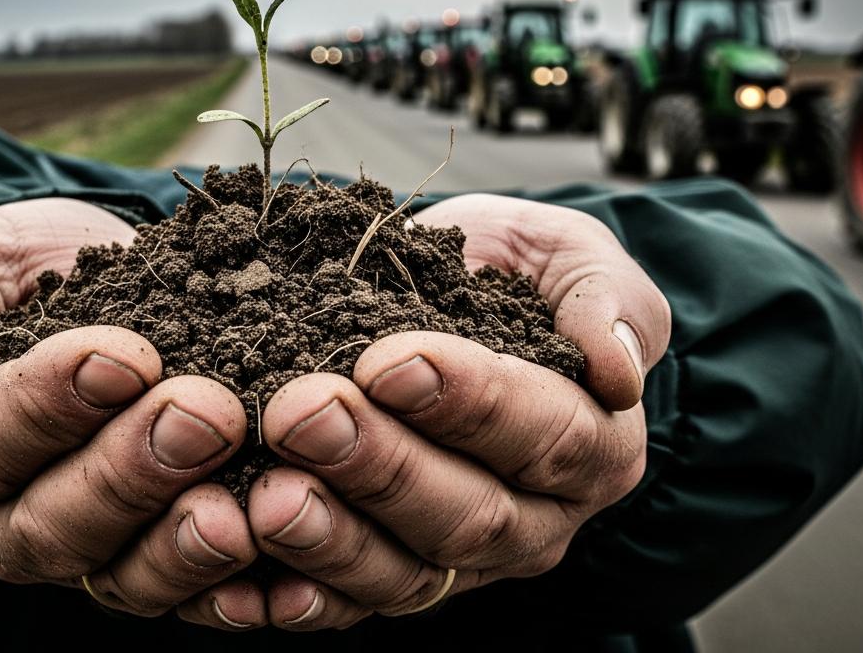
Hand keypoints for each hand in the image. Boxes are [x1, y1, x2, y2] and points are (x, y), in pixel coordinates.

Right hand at [0, 198, 258, 629]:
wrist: (102, 284)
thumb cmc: (27, 272)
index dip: (47, 405)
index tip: (122, 356)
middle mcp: (5, 520)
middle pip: (52, 524)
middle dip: (130, 471)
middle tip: (203, 413)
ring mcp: (86, 553)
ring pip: (121, 577)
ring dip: (180, 545)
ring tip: (235, 508)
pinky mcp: (156, 567)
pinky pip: (190, 600)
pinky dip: (231, 597)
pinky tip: (275, 586)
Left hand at [242, 194, 671, 628]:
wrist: (452, 296)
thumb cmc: (512, 272)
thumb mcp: (569, 255)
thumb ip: (604, 296)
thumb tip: (617, 367)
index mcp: (594, 442)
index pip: (541, 432)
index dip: (467, 402)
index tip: (388, 361)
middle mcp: (535, 519)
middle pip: (466, 512)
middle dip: (379, 466)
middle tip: (301, 414)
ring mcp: (463, 563)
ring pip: (405, 574)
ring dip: (330, 539)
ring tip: (265, 496)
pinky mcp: (395, 578)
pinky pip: (348, 607)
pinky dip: (296, 602)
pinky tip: (246, 587)